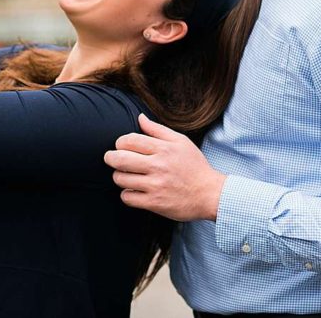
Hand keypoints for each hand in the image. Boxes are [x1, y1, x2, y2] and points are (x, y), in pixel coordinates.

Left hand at [103, 114, 225, 221]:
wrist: (209, 194)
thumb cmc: (195, 166)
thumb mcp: (181, 142)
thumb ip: (158, 130)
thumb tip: (140, 117)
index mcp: (164, 148)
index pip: (130, 140)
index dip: (120, 142)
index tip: (121, 146)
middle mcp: (158, 166)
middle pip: (120, 159)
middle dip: (110, 157)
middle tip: (112, 158)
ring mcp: (155, 185)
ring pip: (121, 179)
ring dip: (119, 176)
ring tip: (126, 175)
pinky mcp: (154, 203)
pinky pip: (127, 197)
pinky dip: (127, 194)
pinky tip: (134, 190)